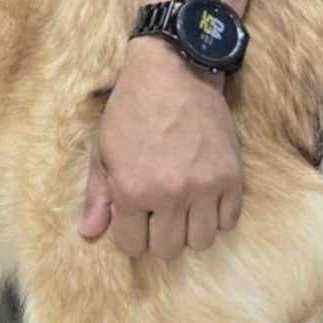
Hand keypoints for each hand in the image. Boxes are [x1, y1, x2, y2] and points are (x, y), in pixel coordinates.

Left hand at [79, 35, 242, 258]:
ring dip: (189, 230)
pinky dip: (216, 216)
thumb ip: (98, 196)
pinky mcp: (232, 178)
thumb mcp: (103, 150)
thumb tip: (90, 233)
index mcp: (133, 190)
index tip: (134, 217)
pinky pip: (229, 221)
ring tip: (182, 207)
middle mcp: (170, 194)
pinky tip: (204, 197)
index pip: (133, 245)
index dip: (131, 233)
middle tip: (158, 211)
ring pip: (201, 242)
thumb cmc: (131, 110)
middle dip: (159, 235)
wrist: (174, 73)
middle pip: (168, 249)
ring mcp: (205, 187)